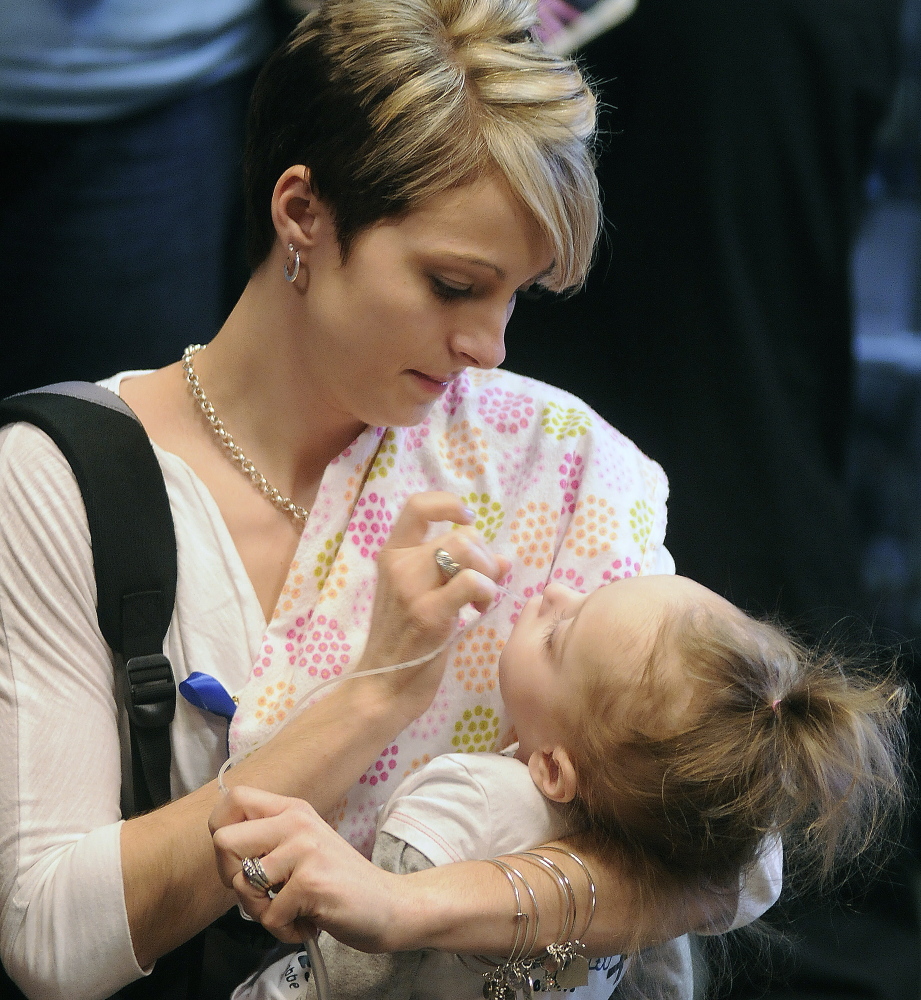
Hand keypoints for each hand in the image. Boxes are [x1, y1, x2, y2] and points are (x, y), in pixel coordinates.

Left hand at [211, 786, 402, 949]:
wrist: (388, 904)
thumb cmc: (337, 882)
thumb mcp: (302, 847)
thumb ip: (268, 841)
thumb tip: (222, 848)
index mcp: (292, 809)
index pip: (233, 799)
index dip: (221, 831)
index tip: (241, 858)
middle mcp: (297, 821)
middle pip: (222, 841)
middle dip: (231, 878)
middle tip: (262, 892)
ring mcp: (305, 849)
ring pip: (242, 885)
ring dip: (261, 912)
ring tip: (290, 909)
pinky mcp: (311, 881)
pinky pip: (269, 917)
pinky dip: (284, 931)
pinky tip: (307, 922)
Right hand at [357, 492, 509, 712]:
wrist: (383, 687)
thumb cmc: (405, 644)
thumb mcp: (424, 599)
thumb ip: (458, 573)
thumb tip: (503, 559)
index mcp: (392, 555)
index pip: (417, 506)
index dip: (449, 505)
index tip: (467, 519)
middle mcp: (397, 565)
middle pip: (459, 535)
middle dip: (484, 556)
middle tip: (485, 584)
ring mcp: (410, 588)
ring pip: (465, 550)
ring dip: (487, 573)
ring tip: (483, 598)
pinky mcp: (427, 612)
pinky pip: (470, 581)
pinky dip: (486, 590)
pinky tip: (480, 608)